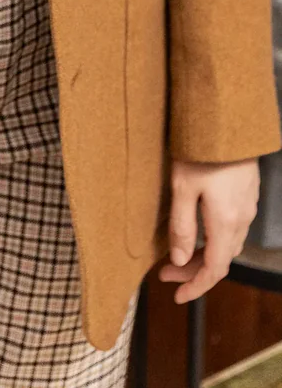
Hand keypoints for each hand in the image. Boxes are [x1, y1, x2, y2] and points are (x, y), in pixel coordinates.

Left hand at [157, 157, 259, 302]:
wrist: (229, 118)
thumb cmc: (202, 150)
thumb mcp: (182, 187)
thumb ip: (182, 226)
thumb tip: (179, 261)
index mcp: (225, 223)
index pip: (214, 270)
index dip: (196, 286)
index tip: (177, 295)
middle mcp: (241, 219)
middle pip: (221, 259)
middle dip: (194, 271)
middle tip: (166, 273)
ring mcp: (247, 206)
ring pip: (228, 244)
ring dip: (204, 254)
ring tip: (177, 253)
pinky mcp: (247, 192)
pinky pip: (233, 227)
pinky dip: (214, 238)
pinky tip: (198, 228)